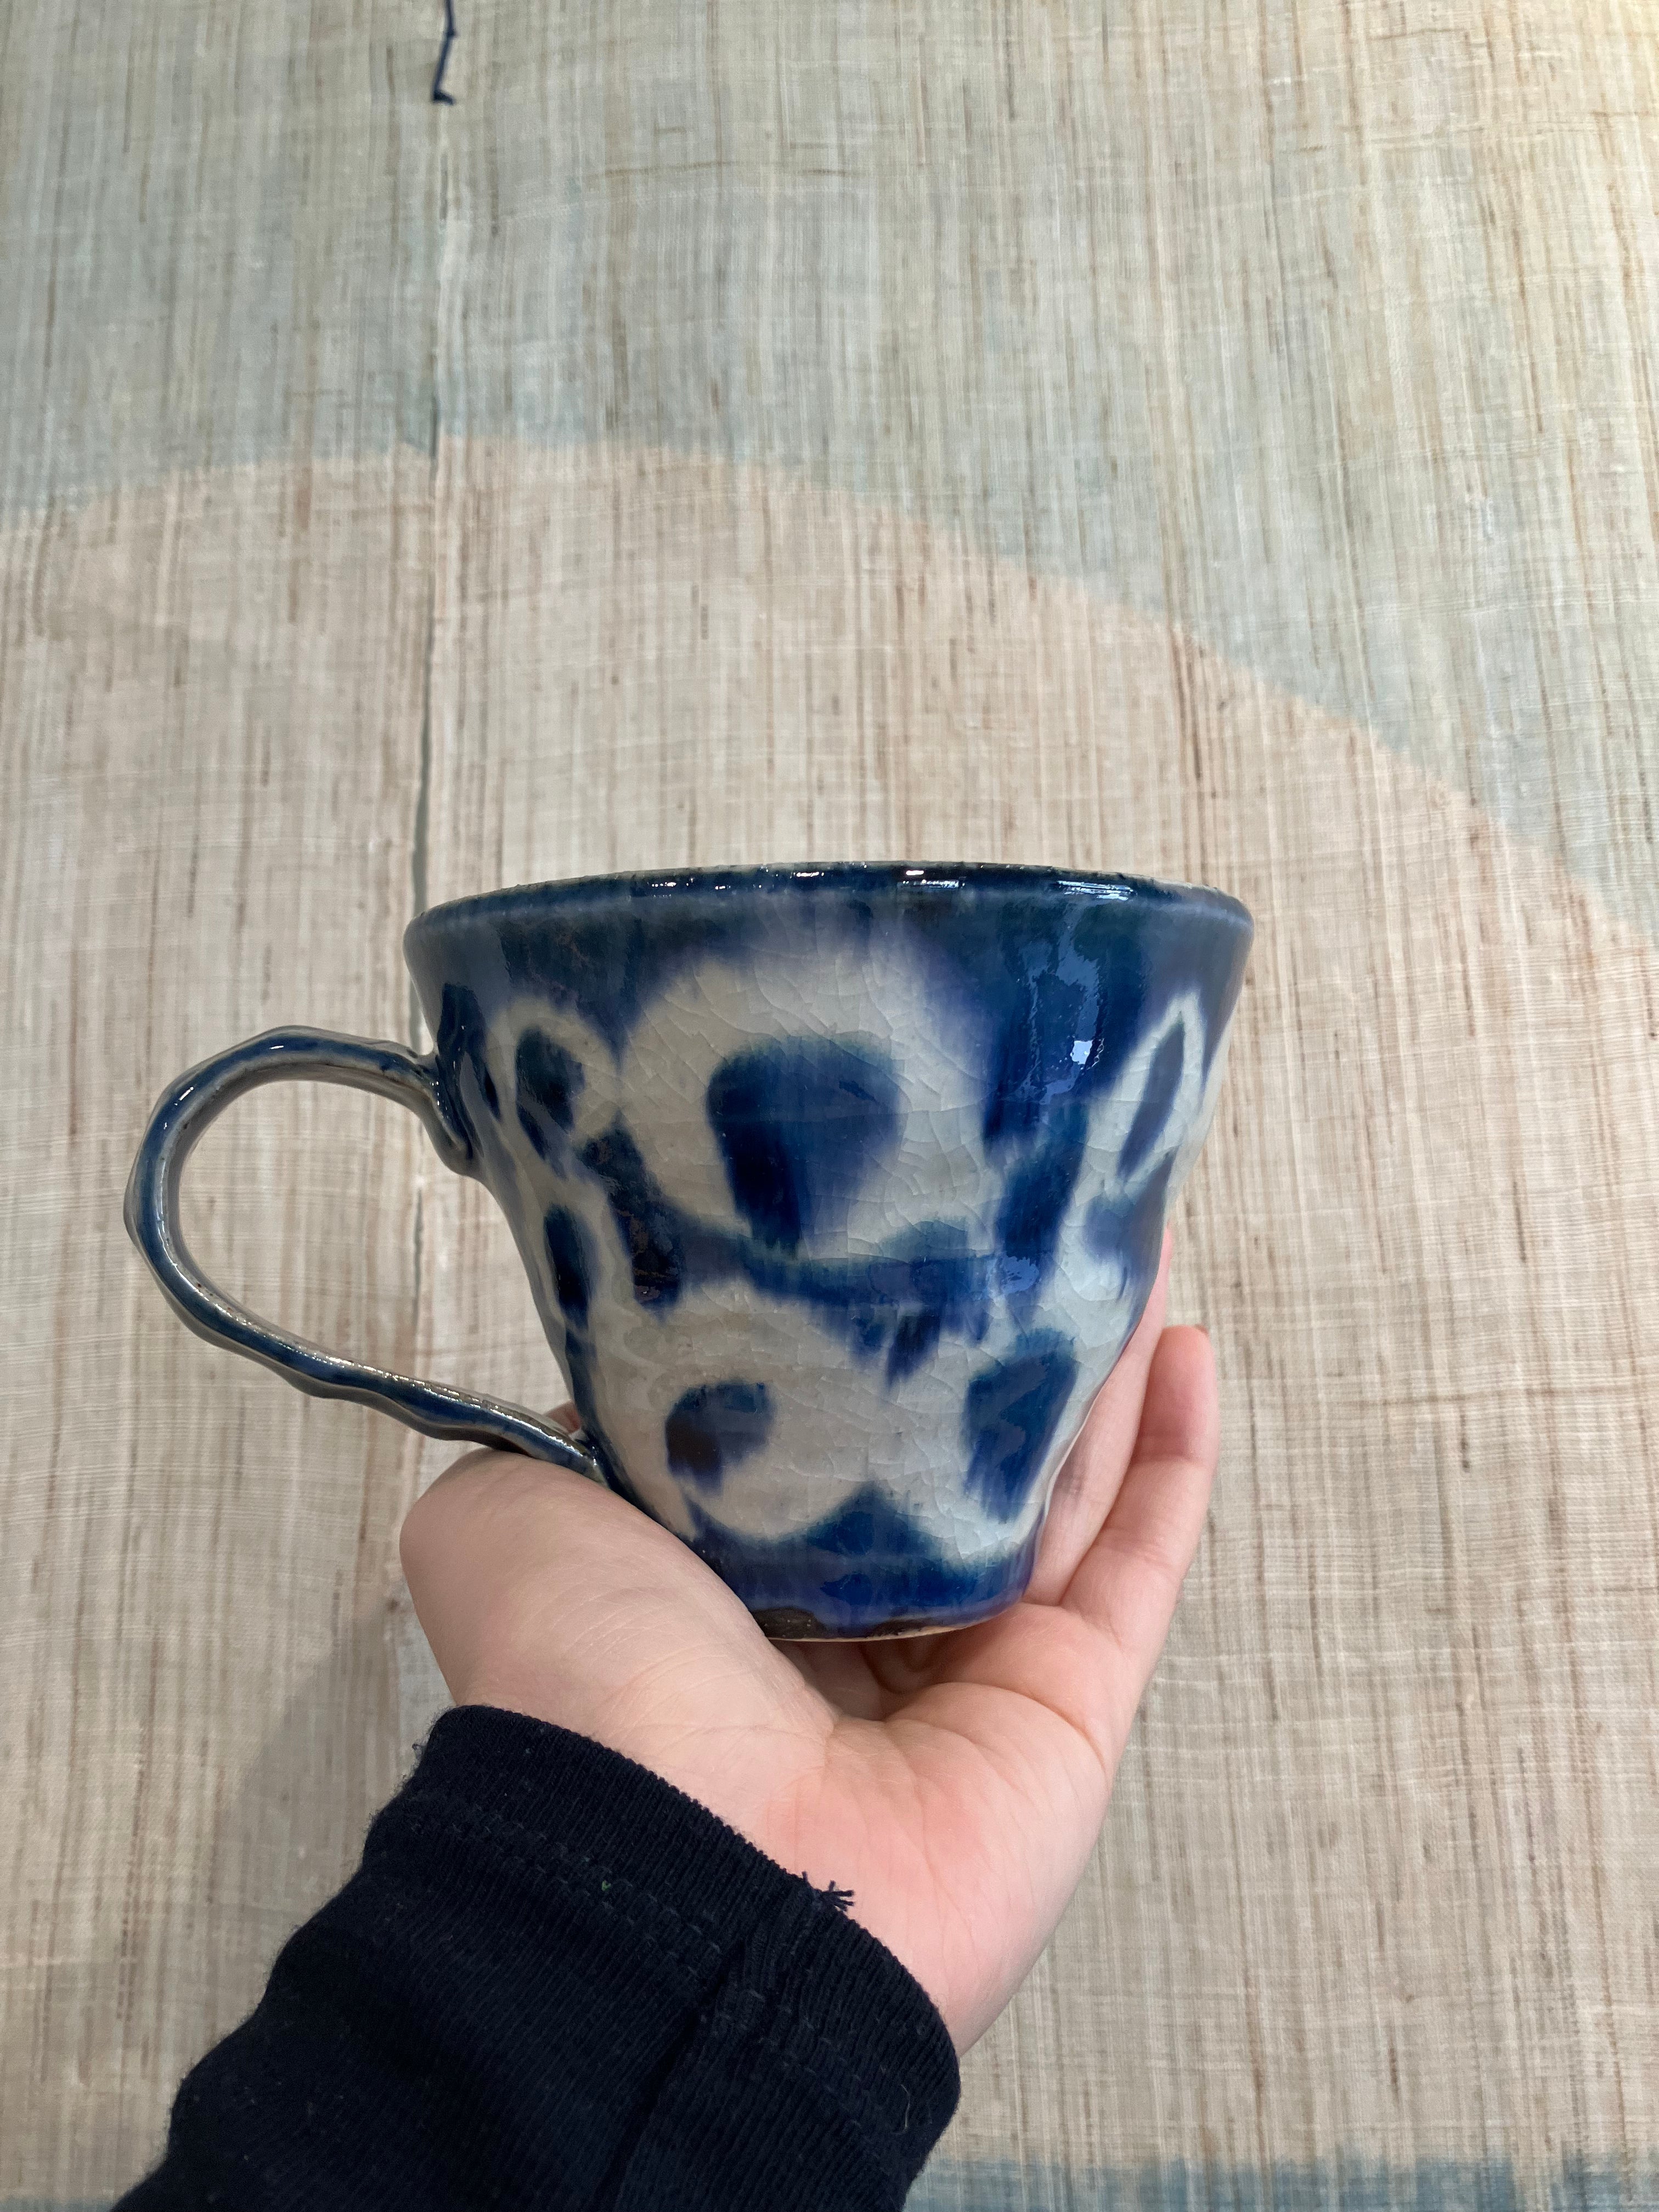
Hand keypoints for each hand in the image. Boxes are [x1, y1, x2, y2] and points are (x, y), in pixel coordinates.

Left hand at [400, 1233, 1218, 2051]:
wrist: (677, 1857)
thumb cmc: (585, 1677)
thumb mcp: (513, 1513)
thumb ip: (565, 1439)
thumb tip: (618, 1380)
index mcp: (733, 1590)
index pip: (826, 1446)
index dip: (868, 1346)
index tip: (898, 1238)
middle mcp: (856, 1631)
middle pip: (961, 1463)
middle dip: (1002, 1350)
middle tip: (1039, 1227)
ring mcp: (975, 1671)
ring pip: (1061, 1490)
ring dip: (1102, 1371)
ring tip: (1125, 1244)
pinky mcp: (1068, 1703)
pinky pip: (1138, 1562)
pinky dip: (1172, 1458)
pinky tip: (1185, 1349)